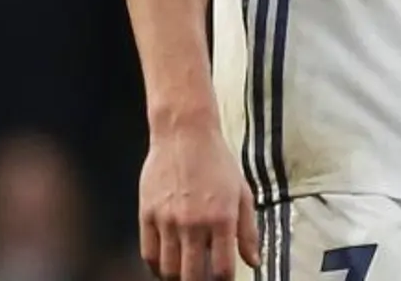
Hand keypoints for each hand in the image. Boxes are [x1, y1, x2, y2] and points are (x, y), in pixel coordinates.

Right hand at [138, 122, 259, 280]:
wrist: (184, 134)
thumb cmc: (217, 162)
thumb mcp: (243, 193)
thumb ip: (248, 230)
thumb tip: (254, 261)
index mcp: (222, 218)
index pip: (222, 269)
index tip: (224, 279)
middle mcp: (194, 223)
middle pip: (192, 275)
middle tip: (203, 278)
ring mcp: (167, 220)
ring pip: (168, 269)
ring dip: (178, 277)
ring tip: (186, 272)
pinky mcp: (147, 215)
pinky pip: (148, 253)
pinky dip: (156, 265)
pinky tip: (166, 263)